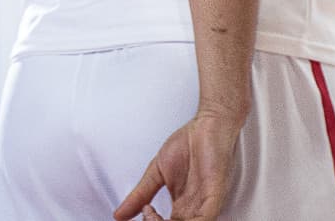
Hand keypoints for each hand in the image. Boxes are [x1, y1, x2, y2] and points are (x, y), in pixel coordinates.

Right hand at [114, 110, 241, 220]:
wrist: (208, 122)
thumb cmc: (190, 143)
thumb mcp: (157, 172)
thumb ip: (140, 194)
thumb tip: (119, 214)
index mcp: (183, 206)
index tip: (144, 210)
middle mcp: (194, 208)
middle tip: (147, 213)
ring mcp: (205, 203)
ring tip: (154, 214)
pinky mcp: (215, 195)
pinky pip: (206, 220)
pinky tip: (172, 217)